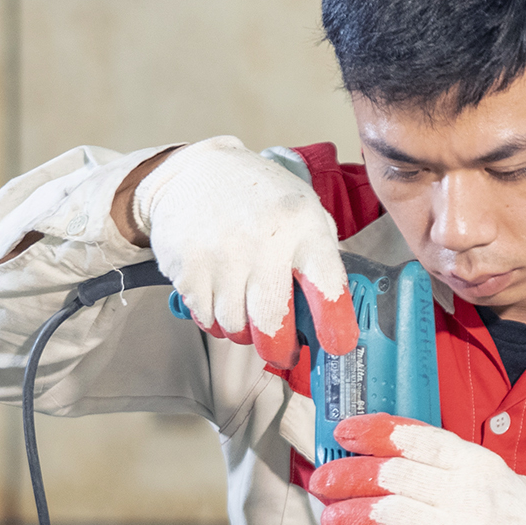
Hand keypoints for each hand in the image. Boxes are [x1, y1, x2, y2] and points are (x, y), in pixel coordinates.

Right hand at [127, 137, 357, 367]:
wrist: (191, 172)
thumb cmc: (257, 197)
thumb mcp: (303, 208)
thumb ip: (319, 255)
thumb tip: (331, 313)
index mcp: (303, 226)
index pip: (327, 288)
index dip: (335, 326)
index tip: (337, 345)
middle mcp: (263, 242)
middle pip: (273, 323)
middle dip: (280, 349)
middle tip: (283, 352)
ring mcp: (222, 256)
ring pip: (236, 327)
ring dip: (243, 331)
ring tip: (246, 310)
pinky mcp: (188, 268)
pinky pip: (206, 319)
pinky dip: (215, 319)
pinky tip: (221, 298)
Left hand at [308, 414, 525, 524]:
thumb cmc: (508, 512)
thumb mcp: (483, 470)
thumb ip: (440, 460)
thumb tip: (381, 451)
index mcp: (469, 462)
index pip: (413, 438)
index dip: (371, 432)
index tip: (343, 433)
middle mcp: (463, 491)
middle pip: (391, 474)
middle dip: (347, 475)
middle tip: (323, 482)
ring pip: (388, 513)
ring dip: (349, 514)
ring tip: (331, 519)